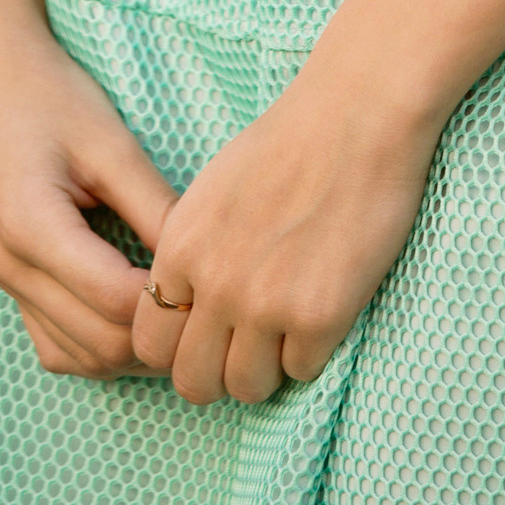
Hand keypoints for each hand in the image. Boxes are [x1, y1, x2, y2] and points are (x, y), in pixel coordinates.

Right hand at [0, 0, 177, 378]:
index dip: (170, 301)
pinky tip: (133, 310)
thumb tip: (206, 259)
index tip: (213, 276)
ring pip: (79, 357)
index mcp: (33, 229)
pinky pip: (57, 344)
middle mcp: (12, 269)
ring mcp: (6, 282)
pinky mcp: (9, 282)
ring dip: (132, 347)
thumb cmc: (47, 94)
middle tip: (206, 299)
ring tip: (177, 307)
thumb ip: (153, 204)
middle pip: (101, 345)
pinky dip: (98, 345)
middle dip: (158, 333)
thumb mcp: (108, 141)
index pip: (117, 303)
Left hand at [133, 68, 435, 404]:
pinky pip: (302, 371)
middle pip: (193, 382)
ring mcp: (265, 304)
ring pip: (247, 388)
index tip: (207, 334)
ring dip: (268, 368)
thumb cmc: (289, 142)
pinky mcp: (319, 315)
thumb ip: (192, 253)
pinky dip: (313, 350)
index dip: (179, 347)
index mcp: (181, 247)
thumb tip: (189, 308)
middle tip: (248, 347)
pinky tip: (324, 309)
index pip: (148, 342)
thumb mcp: (212, 191)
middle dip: (219, 373)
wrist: (356, 116)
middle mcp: (214, 283)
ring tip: (289, 330)